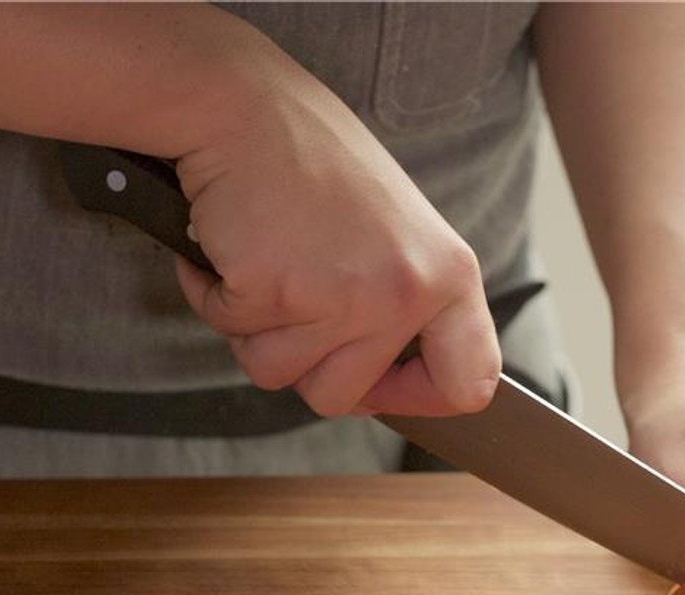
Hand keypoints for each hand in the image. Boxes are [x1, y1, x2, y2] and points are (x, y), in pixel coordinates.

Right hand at [171, 66, 500, 418]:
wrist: (246, 107)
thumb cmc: (313, 162)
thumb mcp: (395, 233)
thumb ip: (401, 307)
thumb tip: (379, 389)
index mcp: (448, 275)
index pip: (468, 381)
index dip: (423, 398)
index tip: (388, 387)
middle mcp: (403, 292)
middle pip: (340, 397)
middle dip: (300, 362)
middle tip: (292, 299)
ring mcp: (340, 297)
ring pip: (277, 372)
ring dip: (253, 328)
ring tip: (265, 260)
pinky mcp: (273, 291)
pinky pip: (232, 331)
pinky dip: (216, 295)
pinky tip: (232, 246)